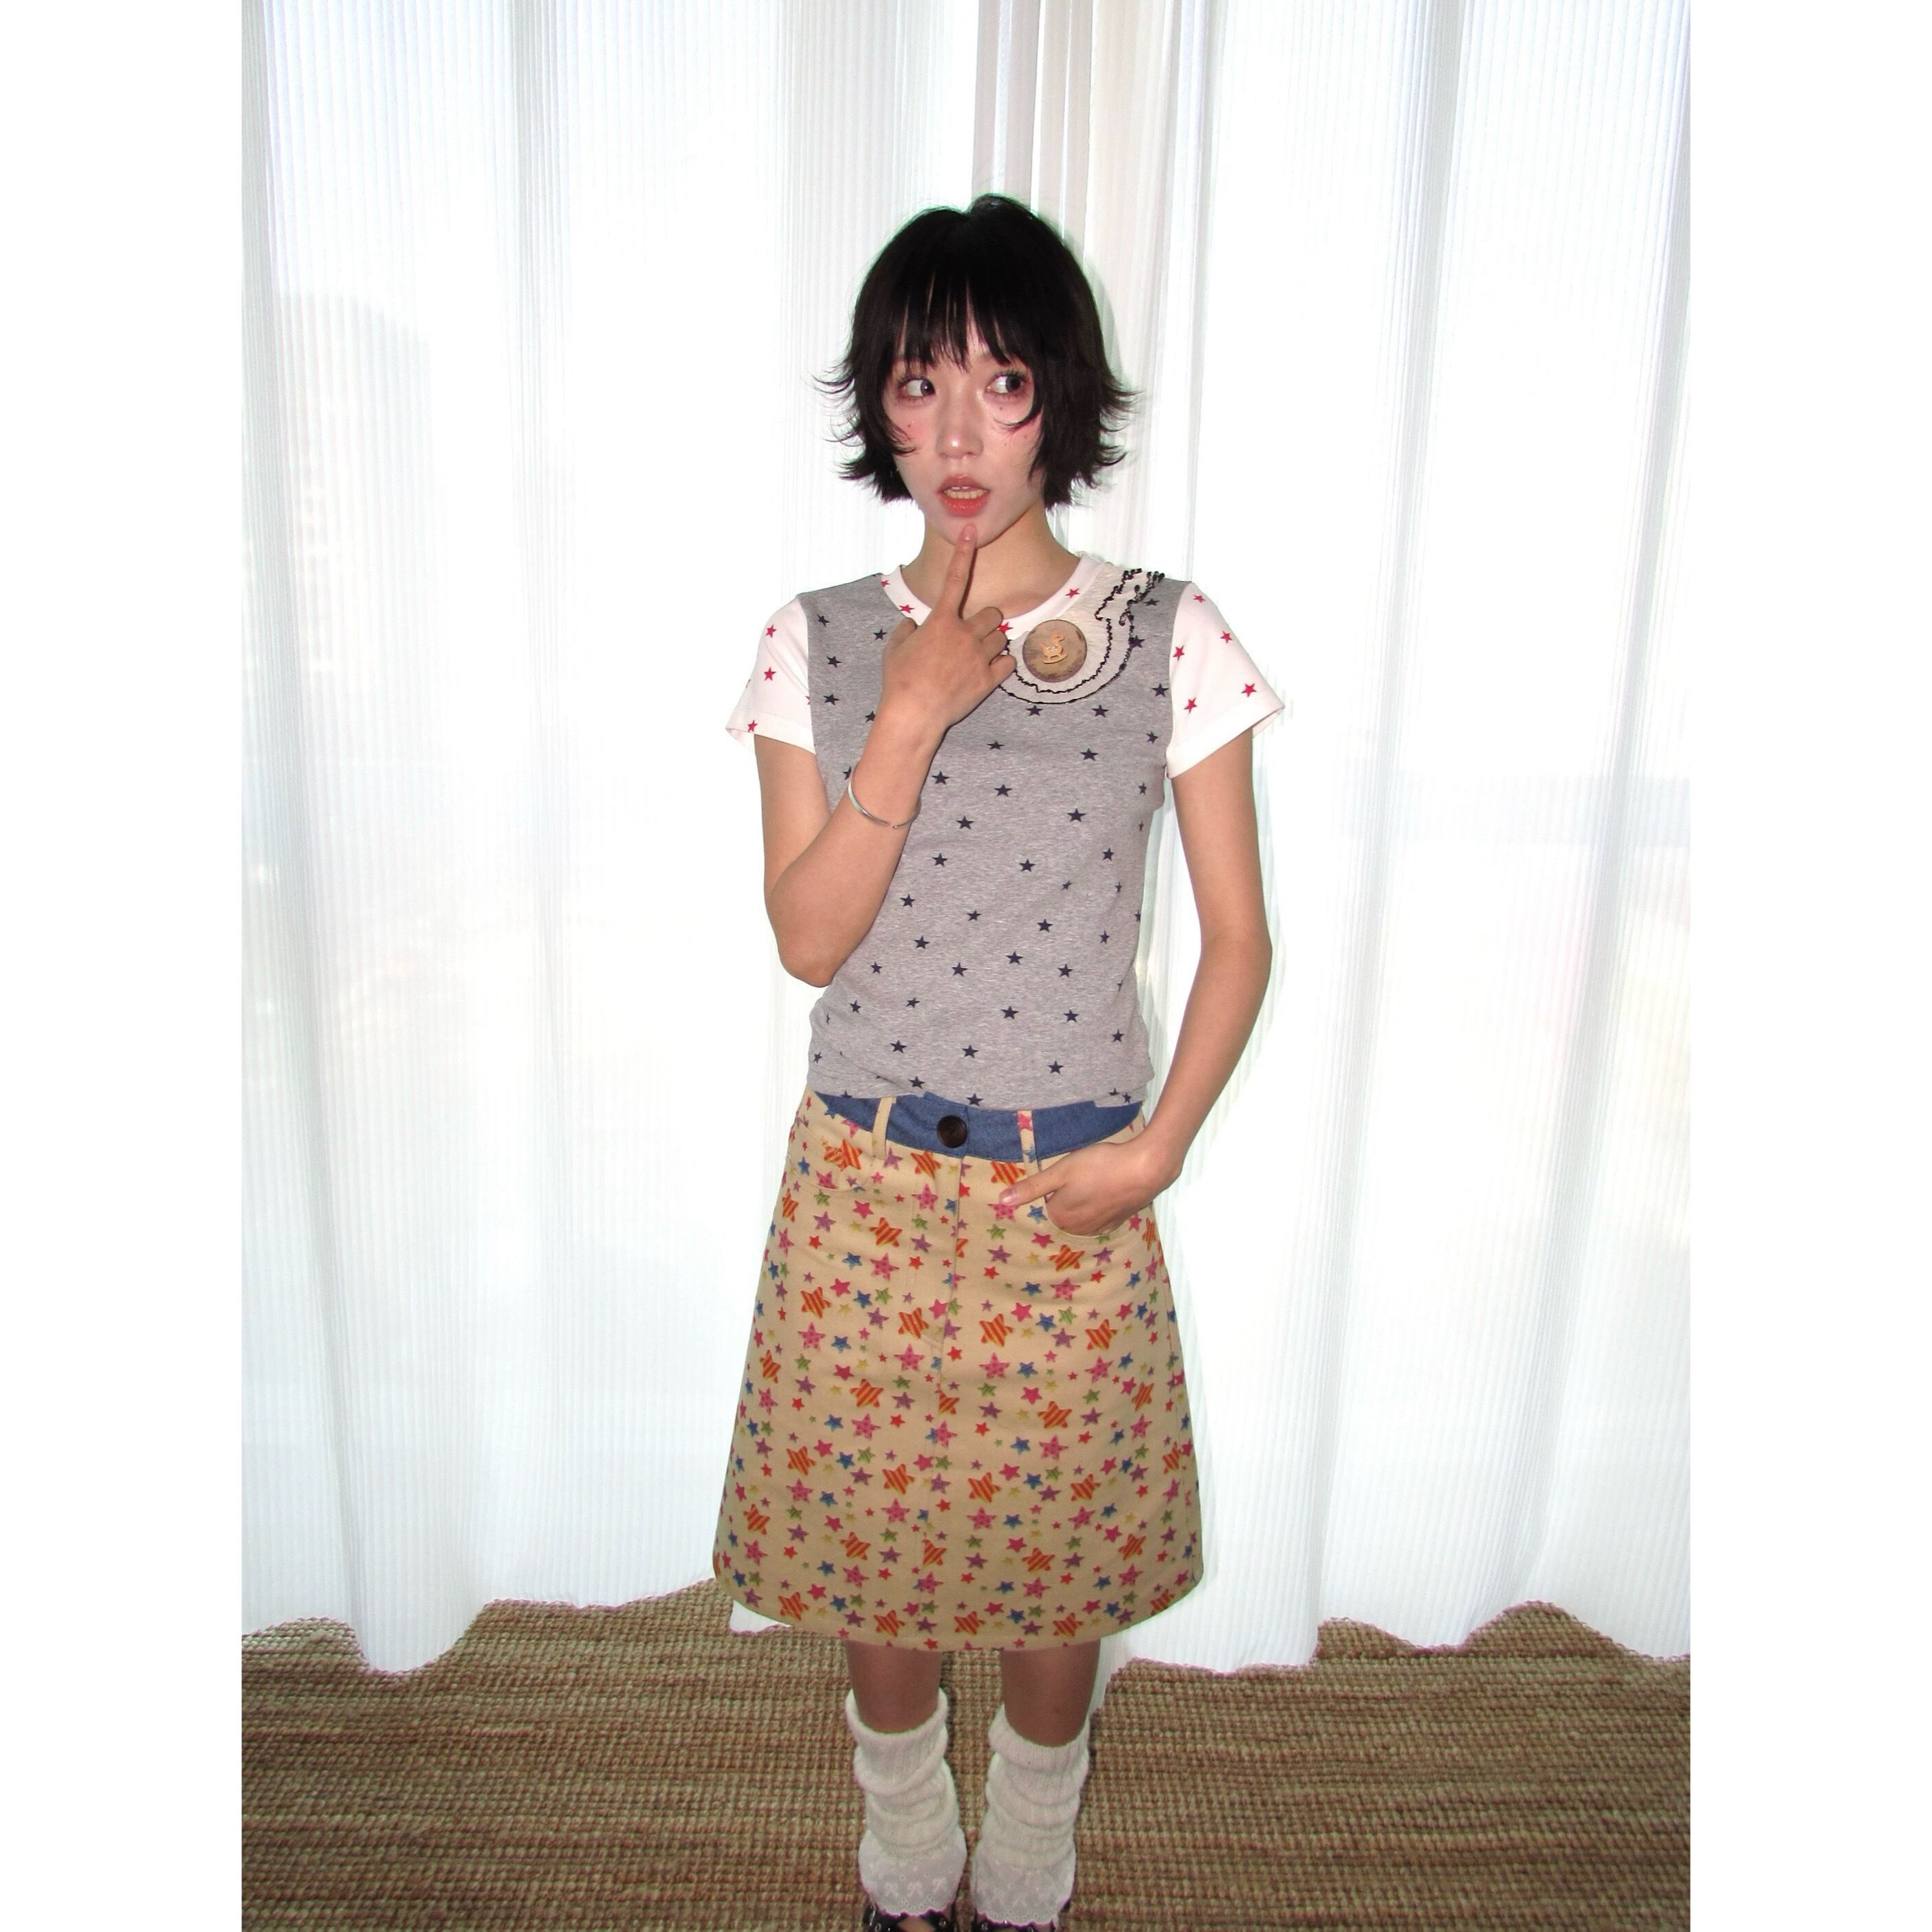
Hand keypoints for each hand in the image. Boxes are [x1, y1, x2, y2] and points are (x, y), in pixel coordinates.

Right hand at [878, 525, 1014, 737]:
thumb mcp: (894, 648)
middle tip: (975, 634)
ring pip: (1001, 638)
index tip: (972, 530)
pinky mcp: (988, 680)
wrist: (914, 714)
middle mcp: (964, 635)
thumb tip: (915, 626)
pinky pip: (1008, 663)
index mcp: (940, 622)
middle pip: (992, 615)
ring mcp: (978, 657)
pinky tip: (989, 670)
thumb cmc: (899, 681)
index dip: (964, 552)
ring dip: (993, 643)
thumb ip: (907, 630)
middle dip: (987, 621)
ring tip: (977, 656)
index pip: (954, 579)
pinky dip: (1002, 664)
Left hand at [992, 1135, 1175, 1239]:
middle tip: (1083, 1175)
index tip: (1066, 1173)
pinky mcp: (1118, 1222)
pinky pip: (1099, 1216)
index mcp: (1060, 1217)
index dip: (1055, 1184)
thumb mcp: (1060, 1171)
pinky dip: (1101, 1204)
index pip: (1045, 1202)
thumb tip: (1002, 1202)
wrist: (1145, 1169)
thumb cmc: (1099, 1166)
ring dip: (1085, 1200)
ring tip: (1096, 1179)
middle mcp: (1078, 1229)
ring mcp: (1100, 1227)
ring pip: (1082, 1213)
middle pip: (1064, 1210)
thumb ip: (1031, 1188)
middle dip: (1068, 1194)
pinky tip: (1109, 1189)